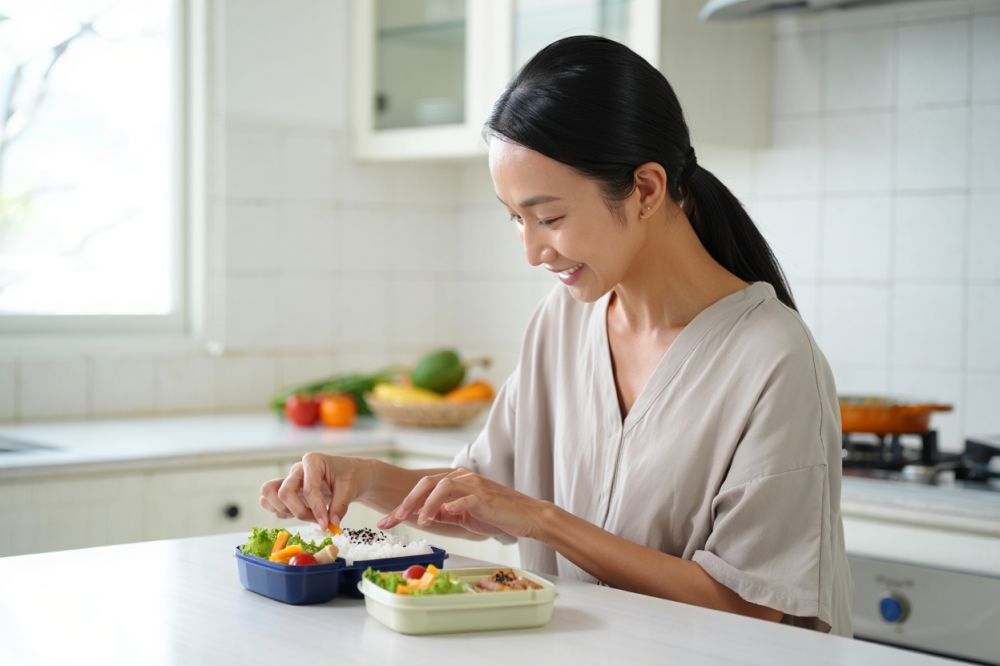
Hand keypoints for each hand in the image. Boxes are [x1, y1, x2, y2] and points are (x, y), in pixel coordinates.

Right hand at [259, 453, 370, 529]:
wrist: (350, 475)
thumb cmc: (350, 476)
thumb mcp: (350, 489)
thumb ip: (340, 506)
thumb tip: (332, 524)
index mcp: (313, 461)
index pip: (309, 488)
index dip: (316, 508)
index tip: (326, 523)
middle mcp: (297, 470)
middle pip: (284, 492)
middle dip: (299, 512)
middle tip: (318, 521)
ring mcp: (289, 480)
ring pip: (268, 494)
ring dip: (285, 511)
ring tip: (306, 515)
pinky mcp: (287, 491)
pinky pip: (270, 502)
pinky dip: (281, 512)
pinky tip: (299, 514)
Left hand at [377, 468, 544, 539]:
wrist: (526, 516)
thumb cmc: (496, 516)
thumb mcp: (464, 516)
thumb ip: (445, 513)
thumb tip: (424, 517)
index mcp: (456, 481)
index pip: (423, 488)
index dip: (403, 504)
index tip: (386, 521)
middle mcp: (463, 478)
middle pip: (427, 482)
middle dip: (407, 501)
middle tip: (394, 519)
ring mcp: (474, 486)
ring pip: (443, 486)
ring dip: (427, 503)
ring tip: (420, 521)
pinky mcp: (484, 497)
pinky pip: (465, 498)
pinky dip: (452, 505)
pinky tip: (443, 515)